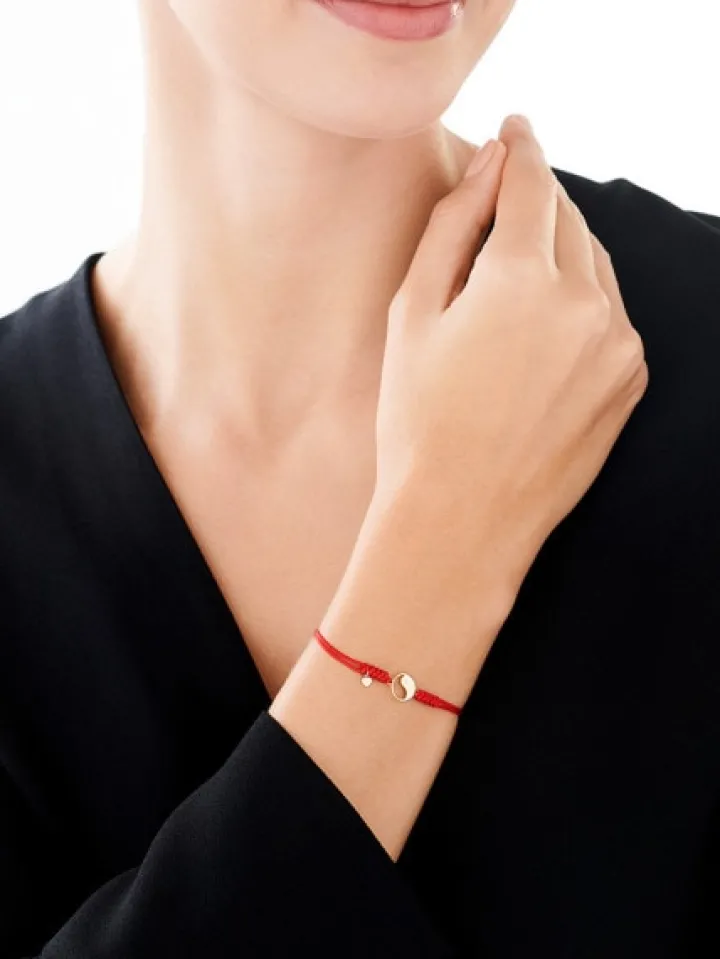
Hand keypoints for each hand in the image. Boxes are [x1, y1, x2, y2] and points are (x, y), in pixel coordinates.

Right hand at [372, 114, 648, 601]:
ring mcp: (617, 346)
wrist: (460, 522)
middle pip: (569, 220)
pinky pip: (611, 314)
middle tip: (506, 199)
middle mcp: (586, 305)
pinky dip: (582, 302)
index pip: (531, 185)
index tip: (514, 130)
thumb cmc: (418, 422)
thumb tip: (490, 162)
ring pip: (596, 265)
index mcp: (522, 282)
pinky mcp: (630, 380)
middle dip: (539, 202)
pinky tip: (540, 329)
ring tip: (515, 276)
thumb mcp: (412, 315)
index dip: (520, 150)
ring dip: (561, 252)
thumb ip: (454, 224)